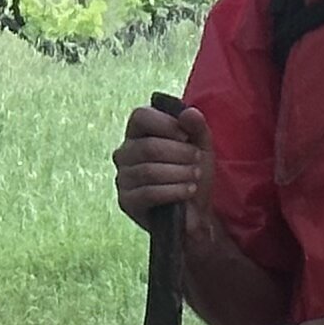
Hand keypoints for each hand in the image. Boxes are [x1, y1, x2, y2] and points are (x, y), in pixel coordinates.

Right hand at [113, 98, 213, 226]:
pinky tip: (189, 191)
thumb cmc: (193, 174)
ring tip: (195, 176)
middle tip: (197, 160)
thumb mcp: (201, 147)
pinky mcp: (126, 201)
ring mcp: (123, 178)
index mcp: (138, 134)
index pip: (140, 116)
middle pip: (148, 146)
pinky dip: (174, 191)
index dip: (166, 124)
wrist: (196, 212)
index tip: (187, 136)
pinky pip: (148, 193)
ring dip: (179, 173)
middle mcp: (125, 153)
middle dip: (179, 153)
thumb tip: (188, 112)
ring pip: (149, 171)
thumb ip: (197, 127)